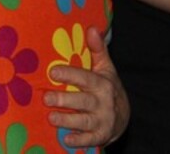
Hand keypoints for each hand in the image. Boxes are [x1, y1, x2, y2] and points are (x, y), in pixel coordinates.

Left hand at [44, 27, 128, 146]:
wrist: (123, 115)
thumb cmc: (106, 87)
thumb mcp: (105, 68)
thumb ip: (97, 50)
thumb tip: (92, 28)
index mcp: (102, 83)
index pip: (85, 78)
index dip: (70, 75)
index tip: (53, 73)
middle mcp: (103, 102)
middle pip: (84, 101)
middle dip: (65, 100)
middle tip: (46, 98)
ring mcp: (102, 121)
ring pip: (85, 121)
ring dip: (68, 120)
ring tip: (51, 118)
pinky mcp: (100, 136)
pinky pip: (90, 140)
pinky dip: (80, 141)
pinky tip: (67, 140)